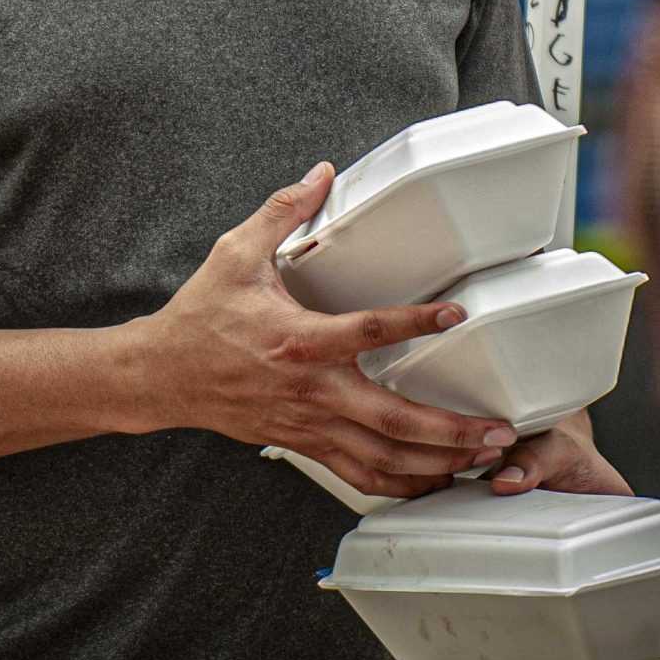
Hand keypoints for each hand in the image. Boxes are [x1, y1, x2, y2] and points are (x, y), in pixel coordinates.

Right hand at [128, 162, 517, 500]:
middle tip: (496, 429)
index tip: (455, 313)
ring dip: (435, 464)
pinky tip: (431, 482)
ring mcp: (309, 425)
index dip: (415, 322)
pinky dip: (399, 485)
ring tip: (480, 460)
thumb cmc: (200, 317)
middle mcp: (311, 390)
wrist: (163, 375)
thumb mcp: (235, 254)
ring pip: (382, 459)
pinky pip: (359, 475)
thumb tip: (320, 174)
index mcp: (298, 340)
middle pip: (392, 420)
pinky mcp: (304, 444)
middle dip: (449, 431)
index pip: (368, 331)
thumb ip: (282, 213)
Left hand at [470, 417, 632, 659]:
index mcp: (619, 540)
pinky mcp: (534, 570)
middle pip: (585, 633)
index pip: (619, 608)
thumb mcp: (552, 444)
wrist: (544, 434)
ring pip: (554, 629)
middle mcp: (593, 565)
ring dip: (527, 655)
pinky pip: (527, 606)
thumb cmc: (561, 442)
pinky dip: (510, 629)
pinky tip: (483, 640)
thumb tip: (506, 482)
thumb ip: (532, 460)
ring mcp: (564, 572)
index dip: (597, 647)